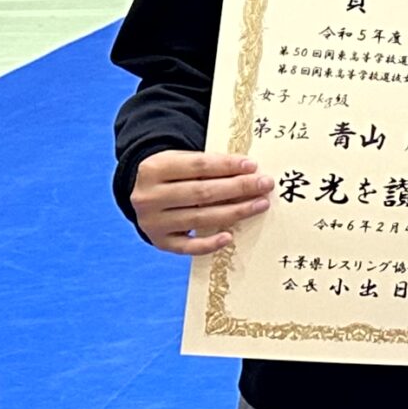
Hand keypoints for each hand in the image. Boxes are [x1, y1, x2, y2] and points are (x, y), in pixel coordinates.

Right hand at [131, 151, 269, 254]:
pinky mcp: (160, 242)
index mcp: (154, 169)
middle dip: (238, 188)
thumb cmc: (173, 175)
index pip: (198, 166)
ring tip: (260, 204)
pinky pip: (188, 247)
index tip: (253, 166)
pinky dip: (209, 244)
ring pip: (199, 218)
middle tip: (265, 185)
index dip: (227, 165)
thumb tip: (249, 171)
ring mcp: (152, 222)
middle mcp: (149, 197)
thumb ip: (209, 165)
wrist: (142, 196)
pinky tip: (230, 237)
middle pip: (201, 192)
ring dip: (234, 212)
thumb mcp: (182, 161)